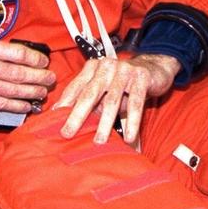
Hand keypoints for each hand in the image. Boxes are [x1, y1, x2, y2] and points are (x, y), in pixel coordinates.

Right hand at [0, 37, 55, 113]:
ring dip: (32, 93)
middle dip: (39, 78)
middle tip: (51, 79)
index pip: (17, 53)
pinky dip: (17, 106)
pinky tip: (27, 105)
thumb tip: (21, 55)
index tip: (44, 61)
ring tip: (43, 92)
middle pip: (18, 73)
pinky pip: (0, 104)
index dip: (36, 59)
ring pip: (12, 91)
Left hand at [53, 53, 179, 144]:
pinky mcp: (141, 78)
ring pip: (112, 100)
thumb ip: (92, 102)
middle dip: (77, 115)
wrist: (154, 67)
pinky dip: (131, 122)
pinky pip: (135, 103)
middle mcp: (106, 66)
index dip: (64, 103)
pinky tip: (128, 137)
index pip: (76, 86)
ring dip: (104, 123)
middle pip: (89, 93)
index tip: (52, 119)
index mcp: (93, 67)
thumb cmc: (124, 83)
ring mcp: (124, 71)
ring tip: (99, 141)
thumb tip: (72, 124)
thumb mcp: (106, 90)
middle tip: (68, 133)